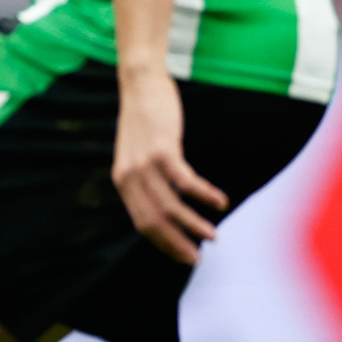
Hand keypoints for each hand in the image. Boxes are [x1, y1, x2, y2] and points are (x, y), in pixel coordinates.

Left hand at [114, 64, 227, 263]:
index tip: (181, 255)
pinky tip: (220, 202)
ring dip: (194, 225)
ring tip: (212, 236)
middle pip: (154, 221)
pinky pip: (186, 182)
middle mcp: (129, 176)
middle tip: (197, 258)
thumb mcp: (137, 153)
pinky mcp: (163, 150)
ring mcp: (144, 164)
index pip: (141, 222)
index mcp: (122, 181)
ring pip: (171, 207)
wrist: (140, 83)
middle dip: (177, 244)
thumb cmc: (144, 118)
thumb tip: (168, 205)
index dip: (163, 242)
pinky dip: (204, 195)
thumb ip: (146, 179)